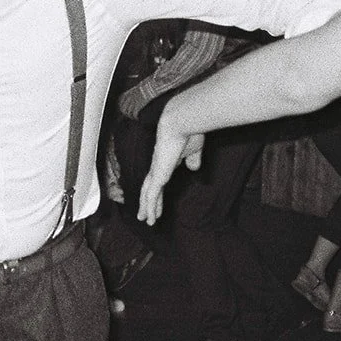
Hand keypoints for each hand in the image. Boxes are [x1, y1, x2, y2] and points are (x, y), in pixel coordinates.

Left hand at [136, 98, 206, 225]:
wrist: (182, 121)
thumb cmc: (190, 129)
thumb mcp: (195, 148)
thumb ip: (193, 158)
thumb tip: (193, 168)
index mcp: (167, 158)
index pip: (159, 177)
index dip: (158, 188)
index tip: (158, 197)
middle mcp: (158, 164)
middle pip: (150, 187)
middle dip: (148, 201)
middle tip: (145, 213)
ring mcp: (156, 170)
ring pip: (148, 193)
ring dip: (147, 208)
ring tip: (146, 220)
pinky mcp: (158, 174)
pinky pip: (152, 195)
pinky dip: (150, 207)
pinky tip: (149, 217)